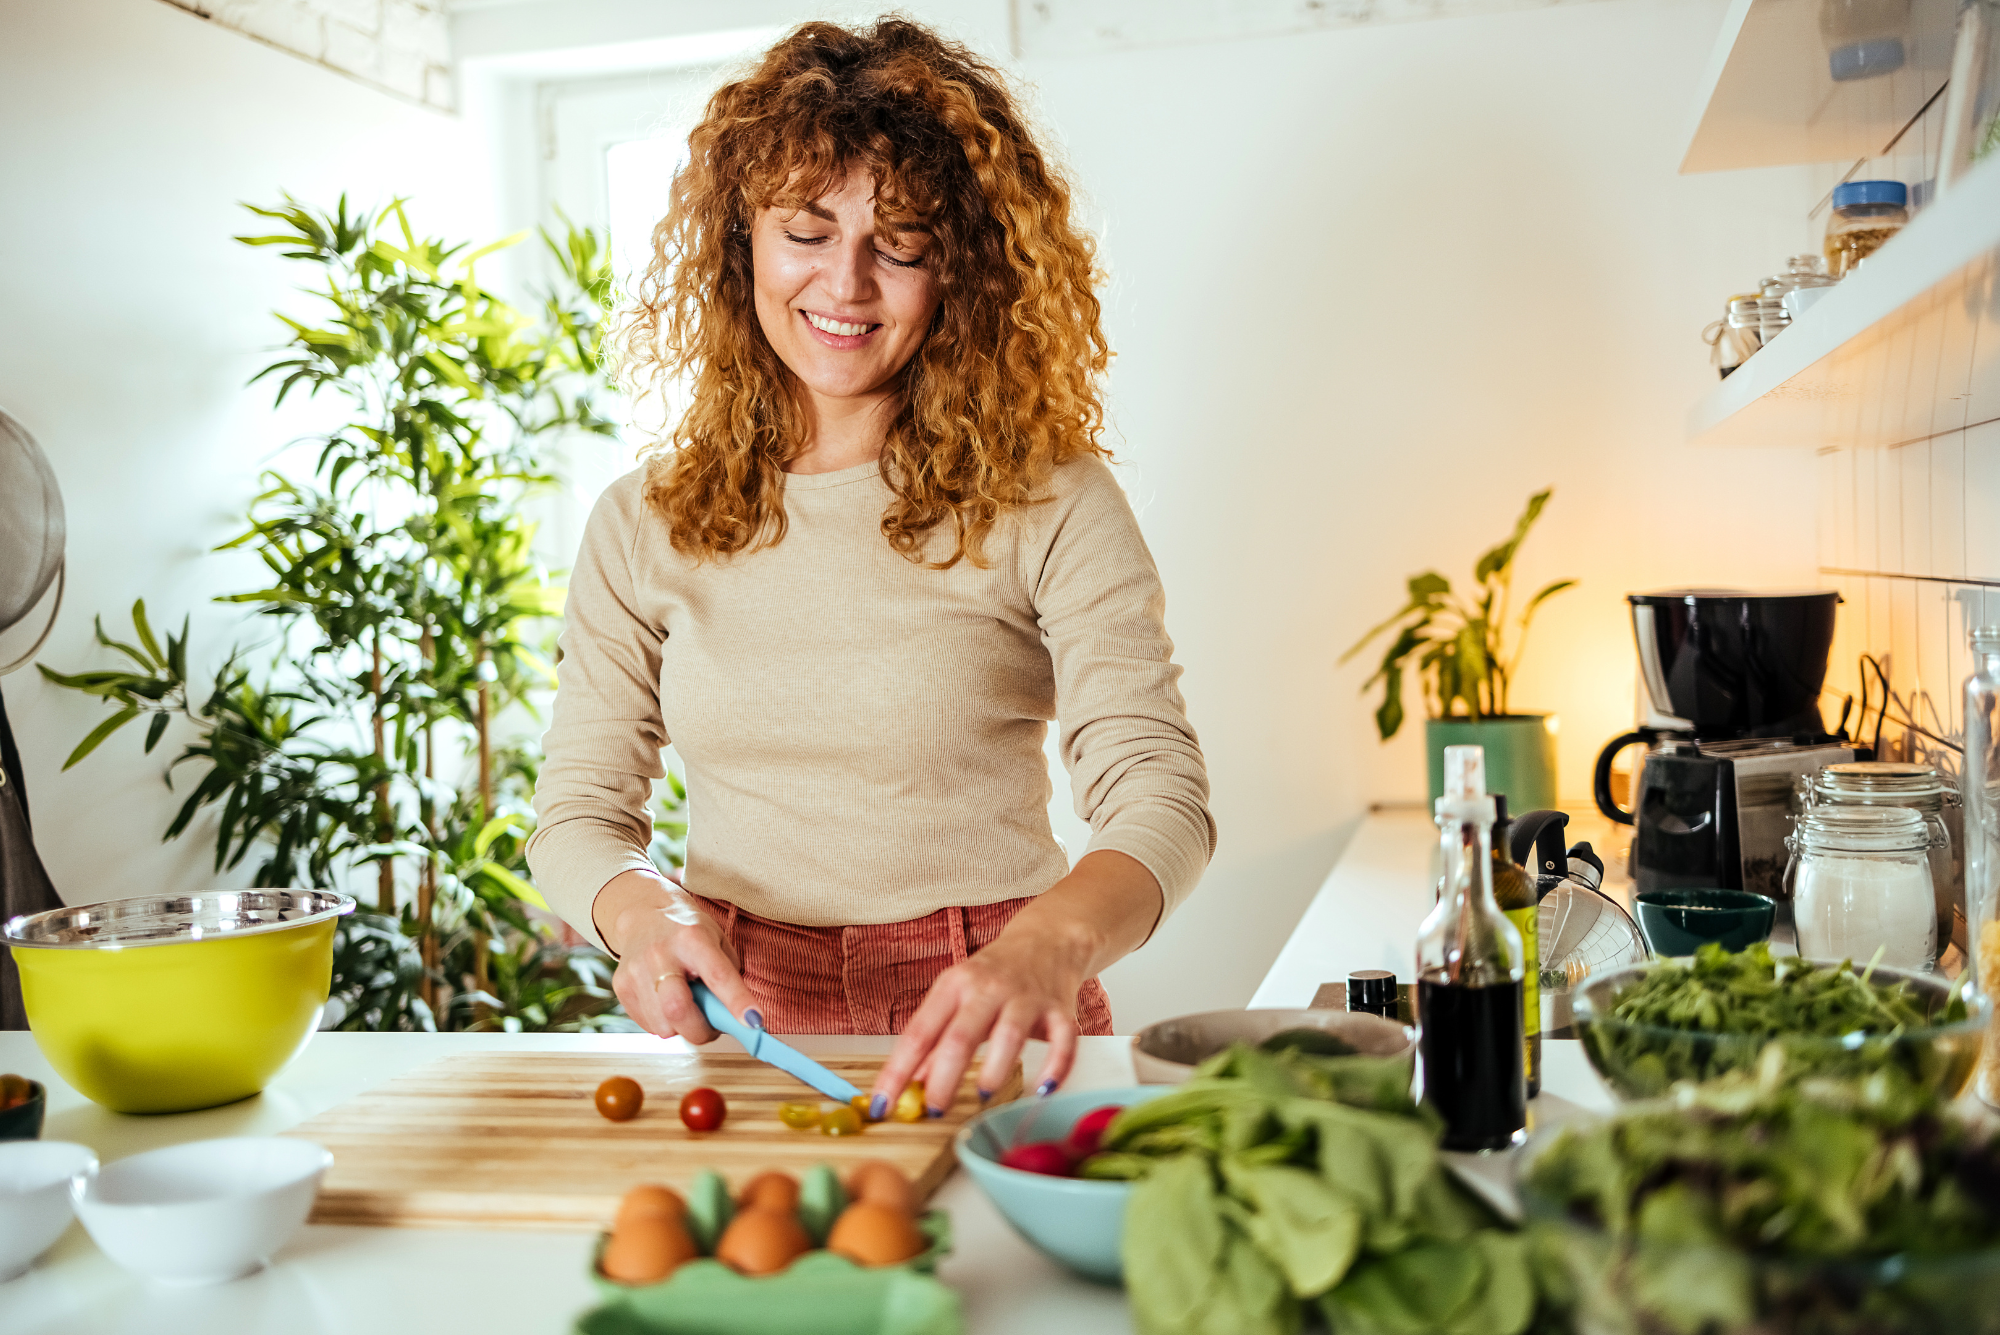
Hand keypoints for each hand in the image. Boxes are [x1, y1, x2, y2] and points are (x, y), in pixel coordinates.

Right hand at [593, 868, 760, 1043]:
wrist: (643, 914)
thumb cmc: (687, 931)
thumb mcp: (716, 941)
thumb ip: (728, 976)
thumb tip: (740, 1018)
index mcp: (692, 938)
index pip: (718, 976)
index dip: (737, 1002)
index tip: (753, 1022)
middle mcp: (660, 953)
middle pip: (678, 1009)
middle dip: (701, 1031)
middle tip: (712, 1028)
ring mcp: (636, 971)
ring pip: (663, 1025)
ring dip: (682, 1028)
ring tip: (688, 1007)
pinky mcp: (621, 986)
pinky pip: (648, 1025)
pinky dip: (665, 1024)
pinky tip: (667, 1002)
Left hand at [867, 850, 1161, 1116]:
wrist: (1048, 939)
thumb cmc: (995, 974)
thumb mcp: (957, 997)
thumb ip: (936, 1040)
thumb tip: (912, 1083)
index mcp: (954, 985)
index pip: (918, 1033)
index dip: (897, 1071)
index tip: (882, 1104)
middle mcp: (988, 989)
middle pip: (960, 1036)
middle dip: (944, 1078)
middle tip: (932, 1110)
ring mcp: (1026, 998)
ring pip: (1009, 1035)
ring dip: (995, 1069)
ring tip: (981, 1094)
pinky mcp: (1060, 1008)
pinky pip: (1063, 1040)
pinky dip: (1055, 1067)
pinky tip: (1042, 1090)